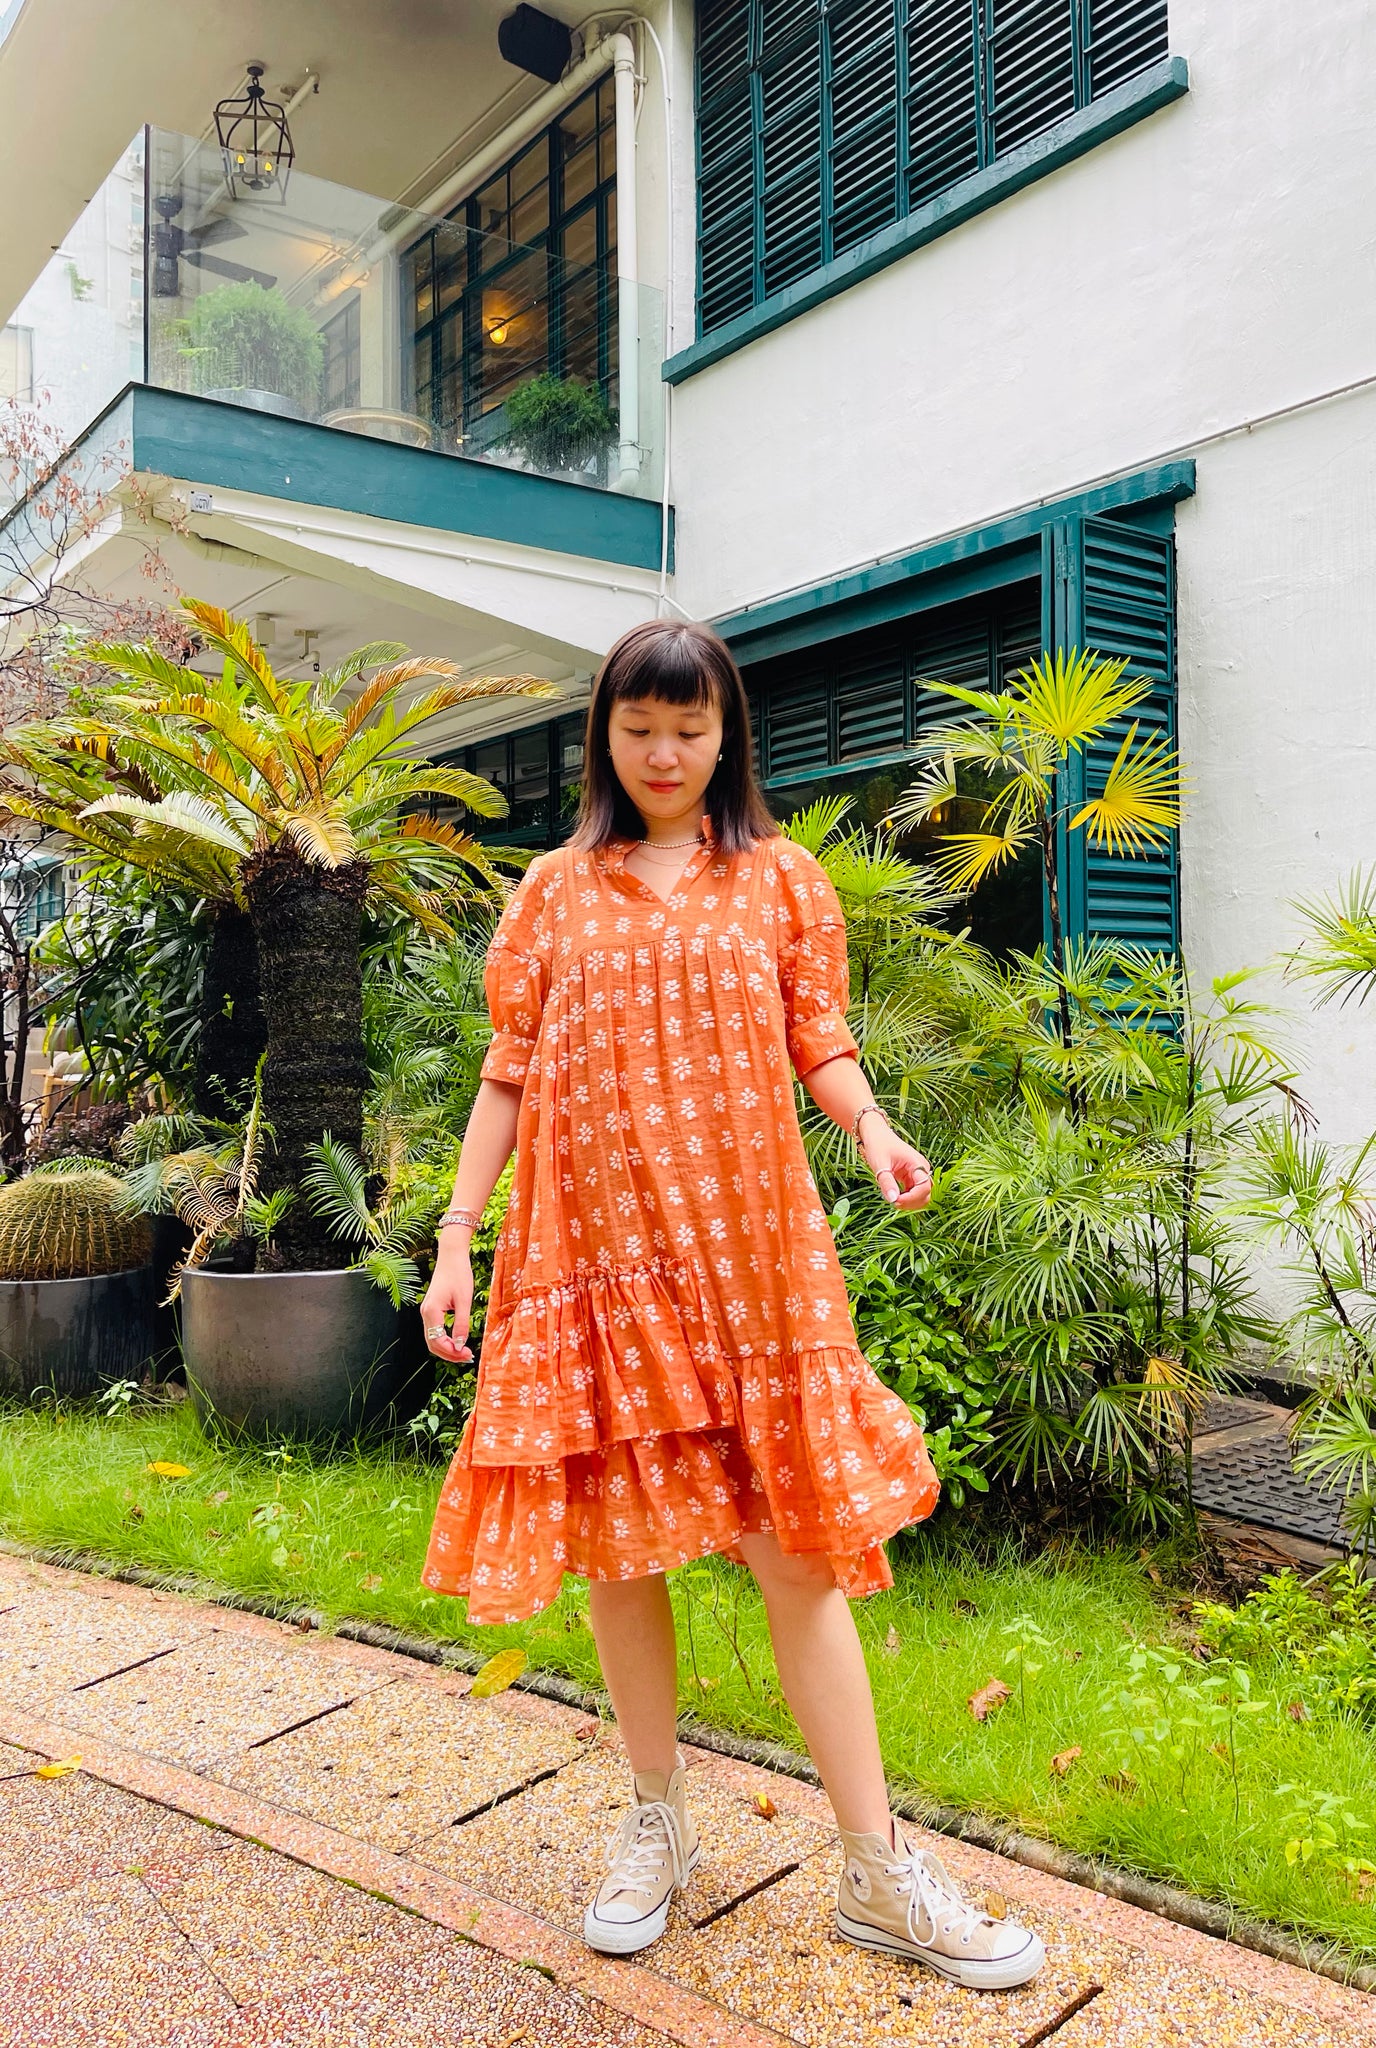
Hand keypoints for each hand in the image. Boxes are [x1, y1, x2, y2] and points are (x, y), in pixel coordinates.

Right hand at [419, 1245, 475, 1364]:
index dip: (452, 1352)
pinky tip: (458, 1341)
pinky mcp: (431, 1308)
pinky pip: (434, 1330)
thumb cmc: (459, 1274)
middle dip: (449, 1353)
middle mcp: (425, 1313)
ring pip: (432, 1338)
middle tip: (467, 1357)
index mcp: (431, 1311)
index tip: (468, 1354)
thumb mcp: (464, 1301)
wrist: (451, 1255)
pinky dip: (444, 1339)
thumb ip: (461, 1324)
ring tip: (464, 1352)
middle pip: (432, 1343)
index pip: (437, 1341)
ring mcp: (426, 1311)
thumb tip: (461, 1345)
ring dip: (446, 1348)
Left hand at [862, 1121, 932, 1209]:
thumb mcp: (880, 1164)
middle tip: (893, 1202)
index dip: (912, 1198)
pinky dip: (905, 1198)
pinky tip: (893, 1195)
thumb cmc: (878, 1145)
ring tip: (892, 1199)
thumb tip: (893, 1200)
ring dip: (909, 1202)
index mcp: (917, 1163)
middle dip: (911, 1202)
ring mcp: (917, 1174)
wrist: (876, 1135)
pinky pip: (913, 1193)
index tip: (895, 1201)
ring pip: (921, 1196)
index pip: (924, 1187)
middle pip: (926, 1194)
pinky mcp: (911, 1178)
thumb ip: (887, 1183)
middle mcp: (921, 1169)